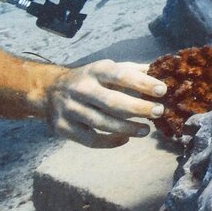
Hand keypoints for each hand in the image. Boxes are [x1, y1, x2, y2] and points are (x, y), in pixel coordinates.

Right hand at [40, 60, 166, 147]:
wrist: (48, 90)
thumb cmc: (90, 79)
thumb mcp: (108, 69)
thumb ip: (134, 71)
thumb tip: (163, 71)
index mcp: (95, 71)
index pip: (121, 75)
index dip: (142, 83)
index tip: (162, 90)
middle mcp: (80, 88)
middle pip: (112, 102)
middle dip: (139, 108)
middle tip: (159, 112)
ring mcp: (69, 109)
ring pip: (102, 122)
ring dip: (127, 128)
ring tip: (146, 130)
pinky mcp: (63, 127)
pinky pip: (90, 139)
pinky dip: (110, 142)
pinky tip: (126, 139)